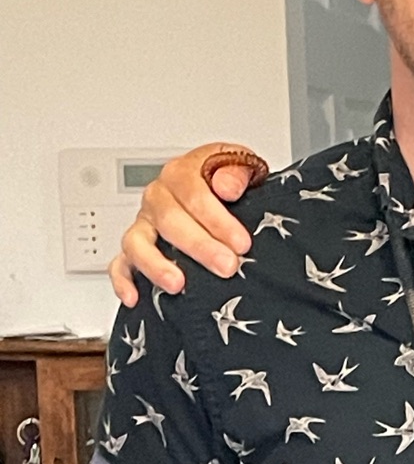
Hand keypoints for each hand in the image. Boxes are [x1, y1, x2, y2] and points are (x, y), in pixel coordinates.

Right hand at [108, 143, 259, 306]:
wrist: (224, 194)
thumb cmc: (230, 182)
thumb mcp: (243, 166)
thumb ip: (237, 171)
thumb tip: (227, 186)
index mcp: (181, 174)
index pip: (193, 193)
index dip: (217, 220)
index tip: (241, 242)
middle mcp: (158, 198)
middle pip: (169, 220)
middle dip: (200, 246)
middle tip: (227, 266)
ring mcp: (144, 224)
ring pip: (137, 242)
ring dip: (156, 264)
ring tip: (178, 283)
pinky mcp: (136, 249)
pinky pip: (120, 264)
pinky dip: (123, 280)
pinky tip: (134, 297)